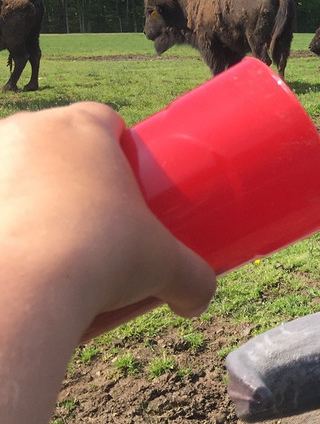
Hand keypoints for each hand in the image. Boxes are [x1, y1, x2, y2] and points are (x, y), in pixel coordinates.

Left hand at [0, 102, 216, 336]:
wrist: (24, 288)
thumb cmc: (101, 258)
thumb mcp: (166, 267)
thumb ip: (192, 280)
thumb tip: (197, 303)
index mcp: (82, 127)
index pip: (104, 119)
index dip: (119, 148)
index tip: (129, 182)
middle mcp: (27, 131)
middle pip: (57, 143)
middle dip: (73, 173)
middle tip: (94, 216)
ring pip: (15, 171)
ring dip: (30, 195)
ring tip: (50, 239)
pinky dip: (5, 224)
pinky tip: (17, 252)